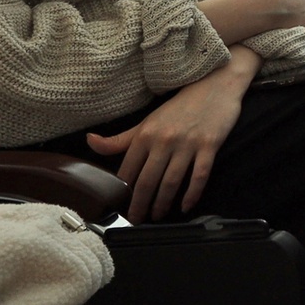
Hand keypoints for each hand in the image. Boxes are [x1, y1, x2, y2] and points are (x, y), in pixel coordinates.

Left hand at [89, 47, 256, 219]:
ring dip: (163, 203)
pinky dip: (192, 194)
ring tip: (158, 216)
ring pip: (171, 181)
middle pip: (148, 181)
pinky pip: (199, 175)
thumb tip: (89, 141)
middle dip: (140, 205)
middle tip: (137, 220)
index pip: (128, 170)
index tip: (120, 209)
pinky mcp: (209, 145)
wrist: (215, 84)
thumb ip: (120, 138)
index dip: (123, 193)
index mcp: (145, 134)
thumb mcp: (147, 121)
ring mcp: (188, 143)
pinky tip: (186, 206)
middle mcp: (164, 140)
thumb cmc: (180, 106)